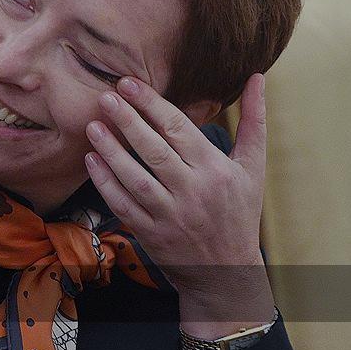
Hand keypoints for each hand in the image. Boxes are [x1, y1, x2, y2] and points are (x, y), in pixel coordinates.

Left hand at [83, 75, 274, 335]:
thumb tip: (258, 77)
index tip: (129, 83)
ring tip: (93, 125)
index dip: (152, 104)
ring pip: (135, 178)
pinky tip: (91, 160)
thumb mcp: (252, 168)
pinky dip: (105, 183)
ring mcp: (170, 215)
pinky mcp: (150, 233)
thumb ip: (253, 122)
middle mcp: (193, 192)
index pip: (179, 129)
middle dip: (128, 121)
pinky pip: (122, 205)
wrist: (226, 272)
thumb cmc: (238, 212)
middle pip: (155, 150)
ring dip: (111, 151)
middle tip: (106, 97)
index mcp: (216, 170)